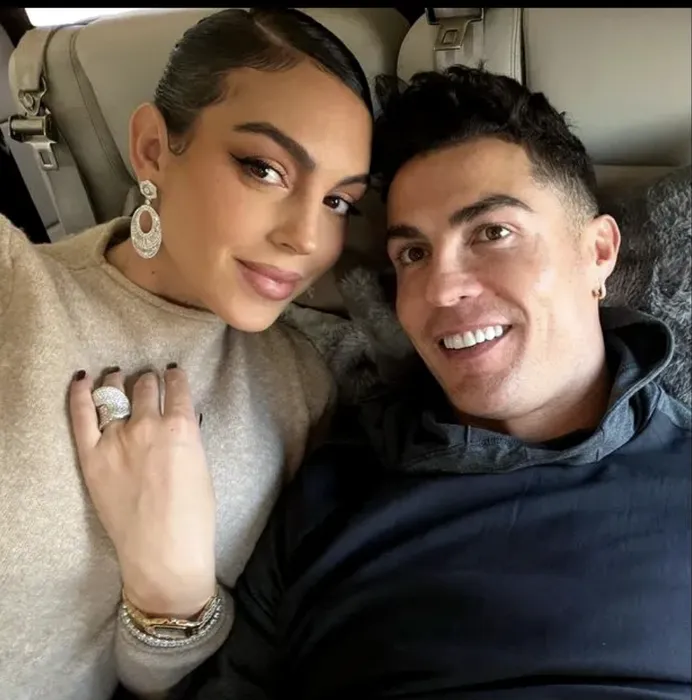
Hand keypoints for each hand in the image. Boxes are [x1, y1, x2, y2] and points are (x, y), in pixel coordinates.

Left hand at [69, 366, 215, 617]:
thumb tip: (176, 422)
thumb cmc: (193, 516)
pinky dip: (80, 392)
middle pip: (145, 386)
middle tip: (148, 382)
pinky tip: (82, 378)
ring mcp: (116, 438)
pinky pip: (81, 413)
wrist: (164, 553)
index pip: (177, 386)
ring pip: (115, 392)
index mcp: (182, 426)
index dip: (175, 376)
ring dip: (118, 380)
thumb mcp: (201, 466)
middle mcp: (148, 425)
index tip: (172, 374)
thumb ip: (187, 438)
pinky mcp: (92, 455)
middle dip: (149, 381)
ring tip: (117, 376)